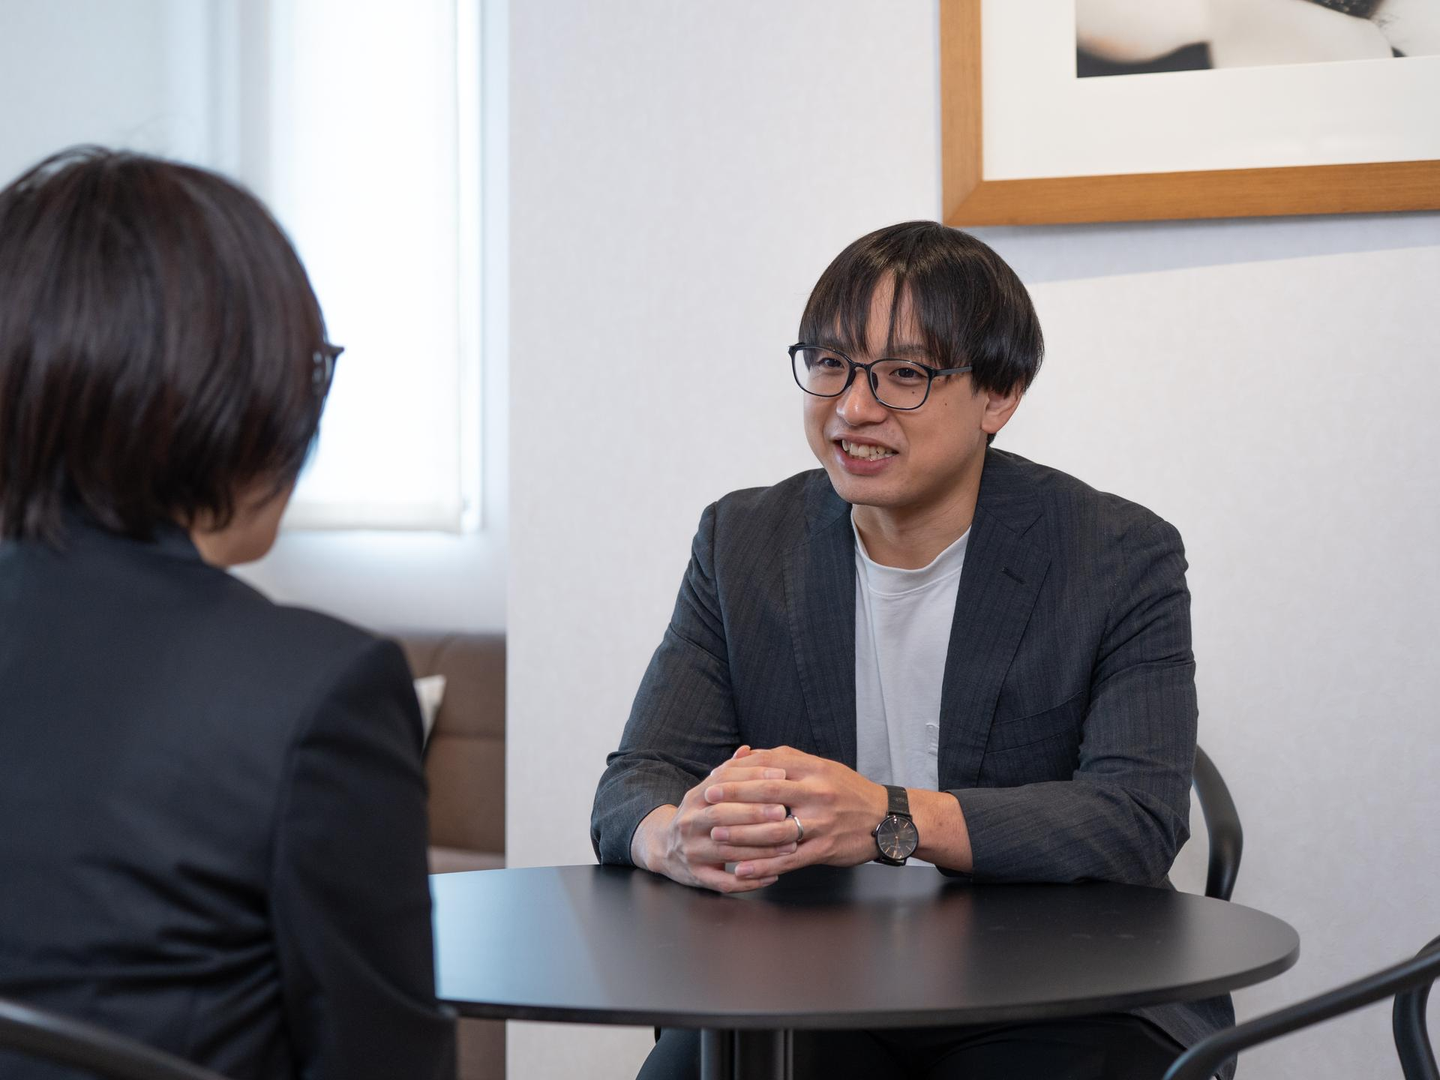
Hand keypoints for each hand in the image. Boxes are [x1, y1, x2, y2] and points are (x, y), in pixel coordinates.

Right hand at [630, 747, 797, 893]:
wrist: (664, 847)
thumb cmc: (698, 816)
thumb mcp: (707, 793)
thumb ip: (728, 773)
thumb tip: (748, 750)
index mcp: (695, 798)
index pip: (722, 782)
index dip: (752, 777)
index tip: (780, 776)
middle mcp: (689, 823)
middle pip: (722, 815)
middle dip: (755, 813)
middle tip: (784, 812)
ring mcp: (691, 851)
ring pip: (727, 850)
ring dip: (760, 849)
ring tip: (789, 845)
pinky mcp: (696, 876)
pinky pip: (724, 882)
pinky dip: (749, 881)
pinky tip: (772, 876)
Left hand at [703, 746, 888, 880]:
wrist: (886, 819)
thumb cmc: (847, 791)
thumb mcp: (820, 767)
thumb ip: (785, 761)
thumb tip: (745, 754)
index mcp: (813, 770)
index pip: (768, 766)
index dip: (738, 772)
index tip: (714, 778)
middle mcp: (817, 793)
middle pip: (768, 793)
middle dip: (733, 798)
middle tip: (707, 802)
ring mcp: (821, 823)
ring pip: (775, 829)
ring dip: (742, 835)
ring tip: (716, 837)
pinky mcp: (824, 849)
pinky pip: (789, 860)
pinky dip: (763, 866)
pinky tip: (742, 869)